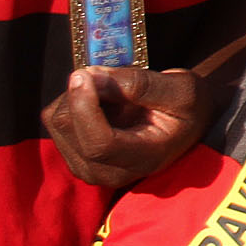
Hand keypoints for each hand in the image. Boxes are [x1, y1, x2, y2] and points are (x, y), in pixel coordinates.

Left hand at [42, 64, 210, 187]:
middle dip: (80, 92)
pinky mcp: (75, 158)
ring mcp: (88, 169)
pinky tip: (101, 103)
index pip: (99, 143)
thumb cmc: (190, 106)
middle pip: (69, 129)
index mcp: (143, 159)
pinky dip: (73, 102)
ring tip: (111, 93)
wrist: (188, 124)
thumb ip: (141, 84)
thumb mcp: (182, 89)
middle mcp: (110, 173)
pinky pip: (56, 121)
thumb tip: (94, 77)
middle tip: (106, 72)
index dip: (85, 107)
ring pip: (58, 123)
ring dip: (77, 96)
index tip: (84, 74)